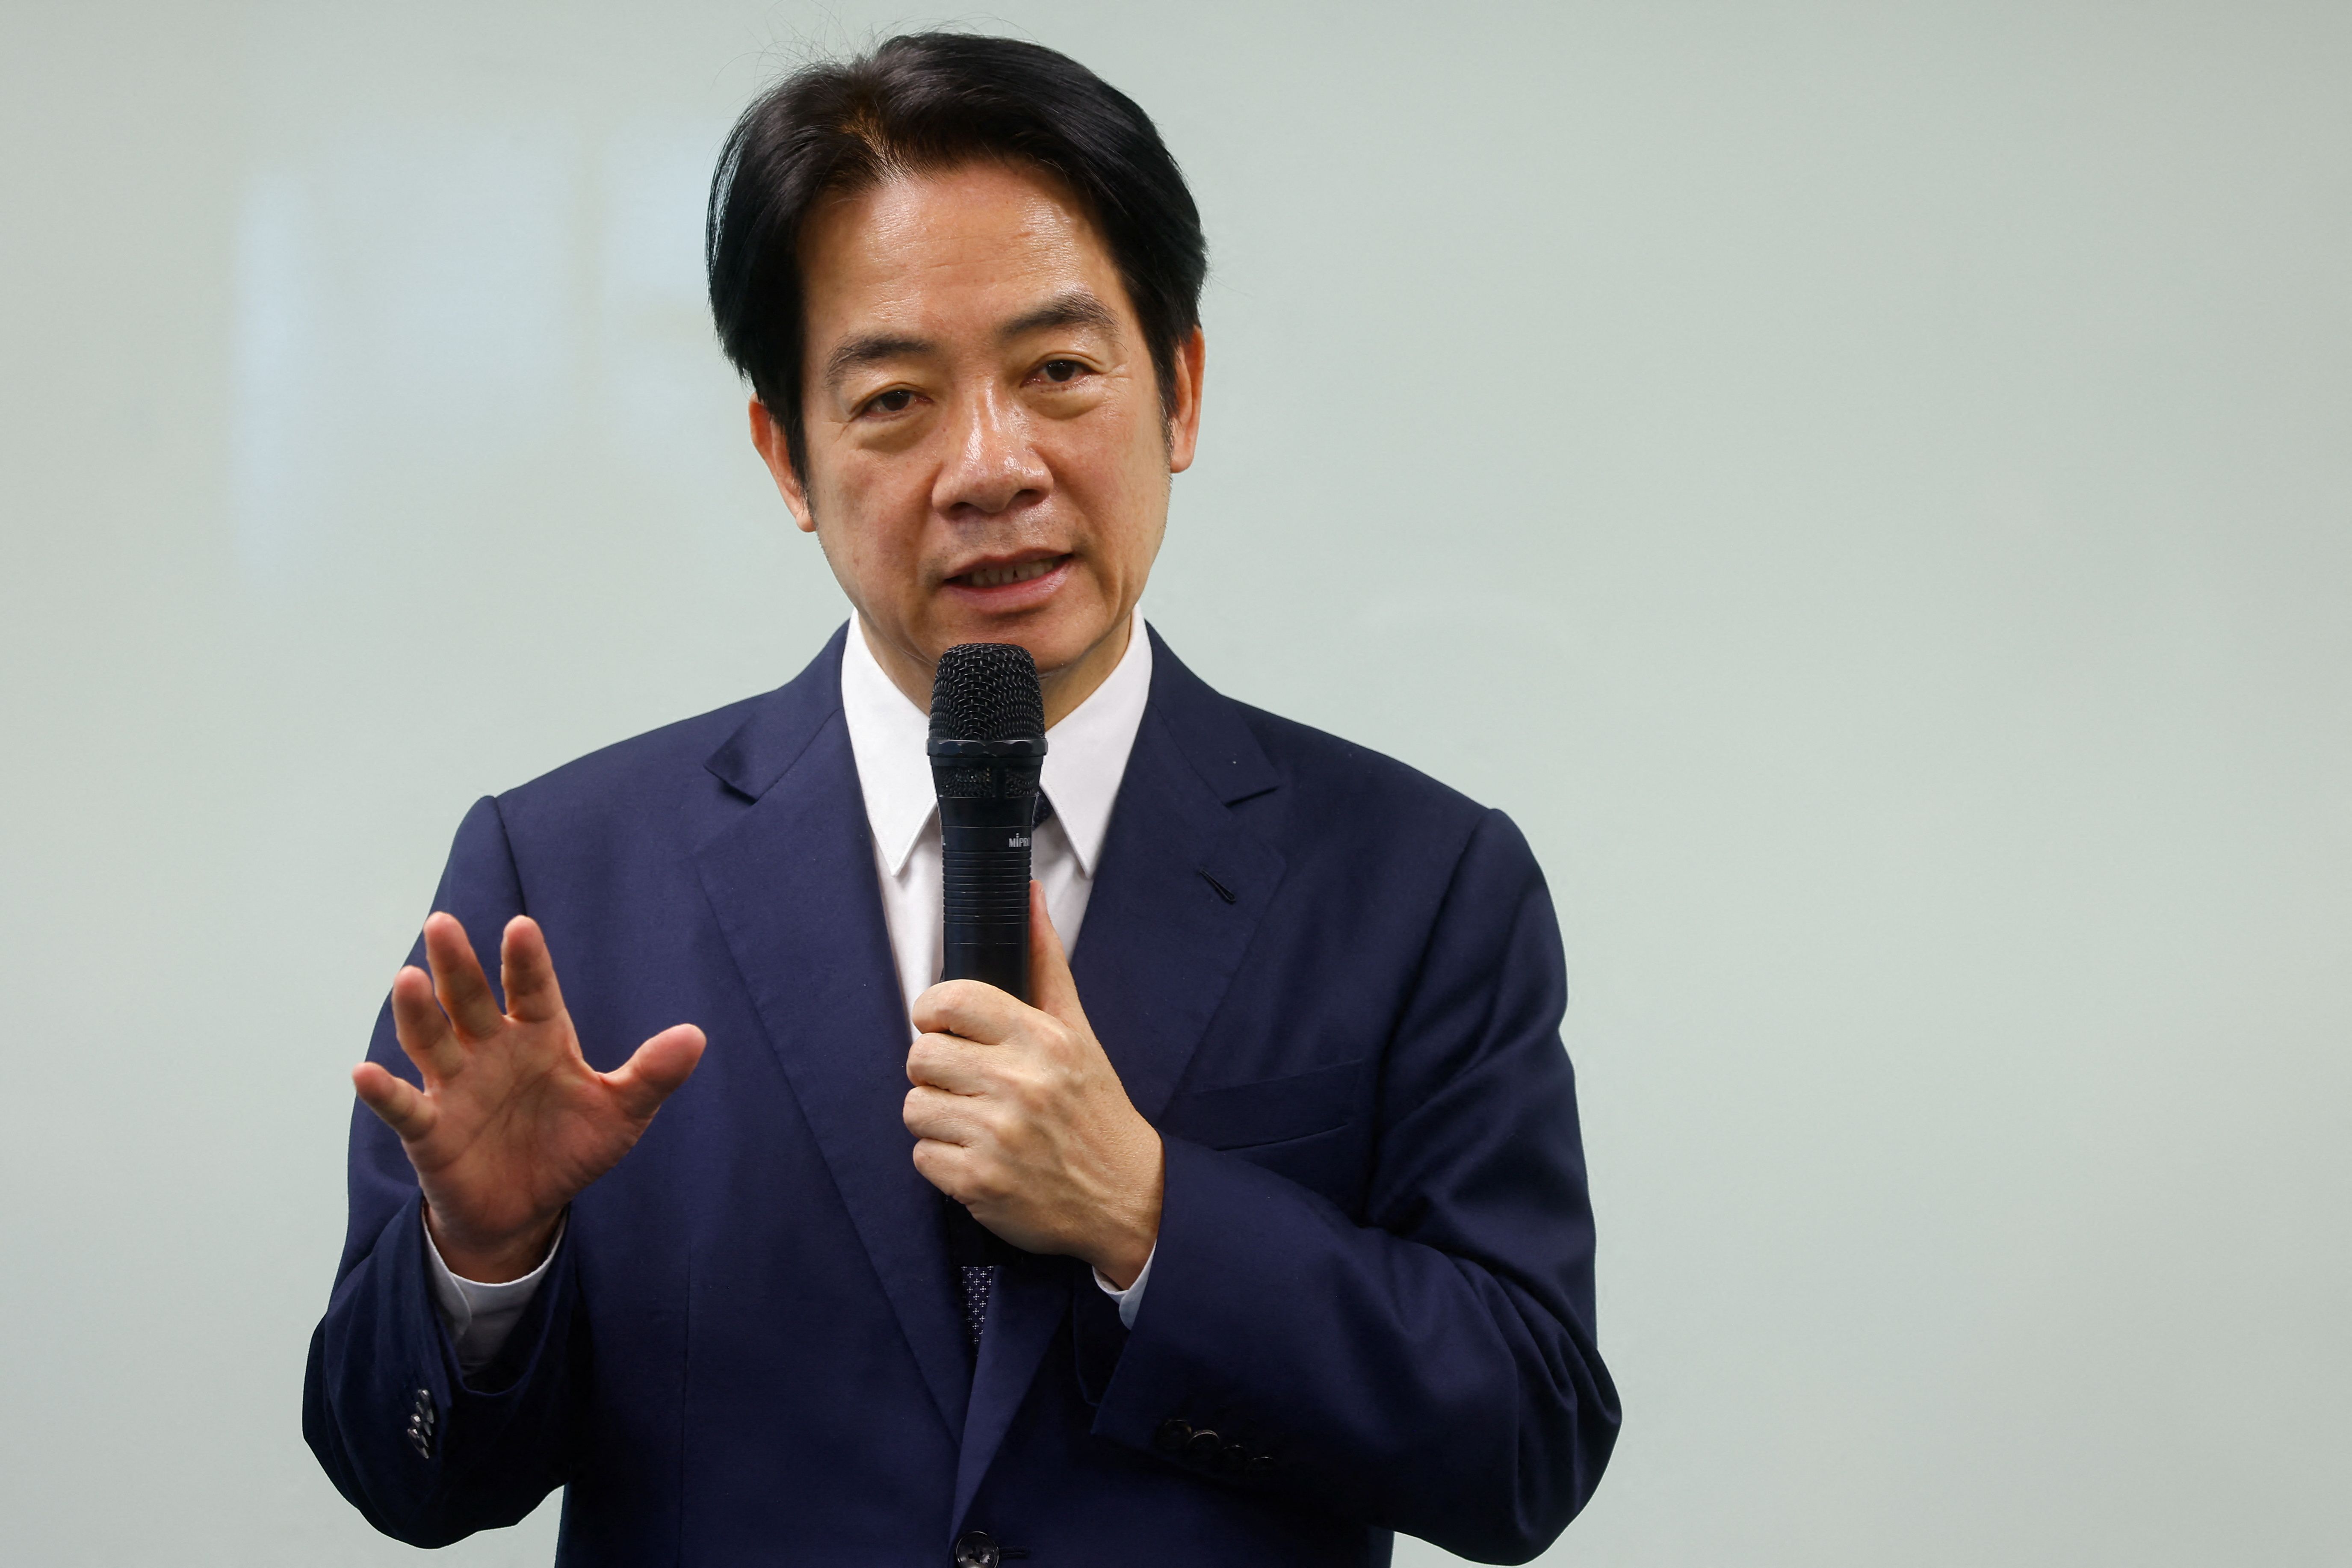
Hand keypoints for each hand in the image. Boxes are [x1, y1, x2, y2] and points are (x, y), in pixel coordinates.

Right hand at [353, 913, 705, 1281]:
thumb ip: (651, 1075)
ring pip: (431, 1040)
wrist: (530, 1206)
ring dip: (417, 1011)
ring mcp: (455, 1086)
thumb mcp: (621, 1114)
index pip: (532, 989)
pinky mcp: (430, 1129)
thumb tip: (695, 1037)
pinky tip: (362, 1072)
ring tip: (406, 978)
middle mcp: (490, 1049)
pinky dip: (383, 1092)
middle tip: (442, 924)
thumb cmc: (571, 1146)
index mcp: (538, 1035)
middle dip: (457, 965)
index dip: (526, 961)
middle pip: (470, 999)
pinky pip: (403, 1106)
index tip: (521, 927)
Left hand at [904, 883, 1161, 1286]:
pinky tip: (977, 1156)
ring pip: (914, 1107)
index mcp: (1043, 1040)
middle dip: (935, 1070)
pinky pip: (921, 1156)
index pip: (952, 1000)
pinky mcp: (980, 1183)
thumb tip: (1029, 897)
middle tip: (965, 1081)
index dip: (934, 1012)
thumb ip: (1046, 964)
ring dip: (936, 1116)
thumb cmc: (1095, 1110)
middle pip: (920, 1055)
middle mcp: (1020, 1085)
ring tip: (973, 1121)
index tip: (945, 1027)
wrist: (1126, 1196)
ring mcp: (998, 1136)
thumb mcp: (1079, 1031)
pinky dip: (942, 1160)